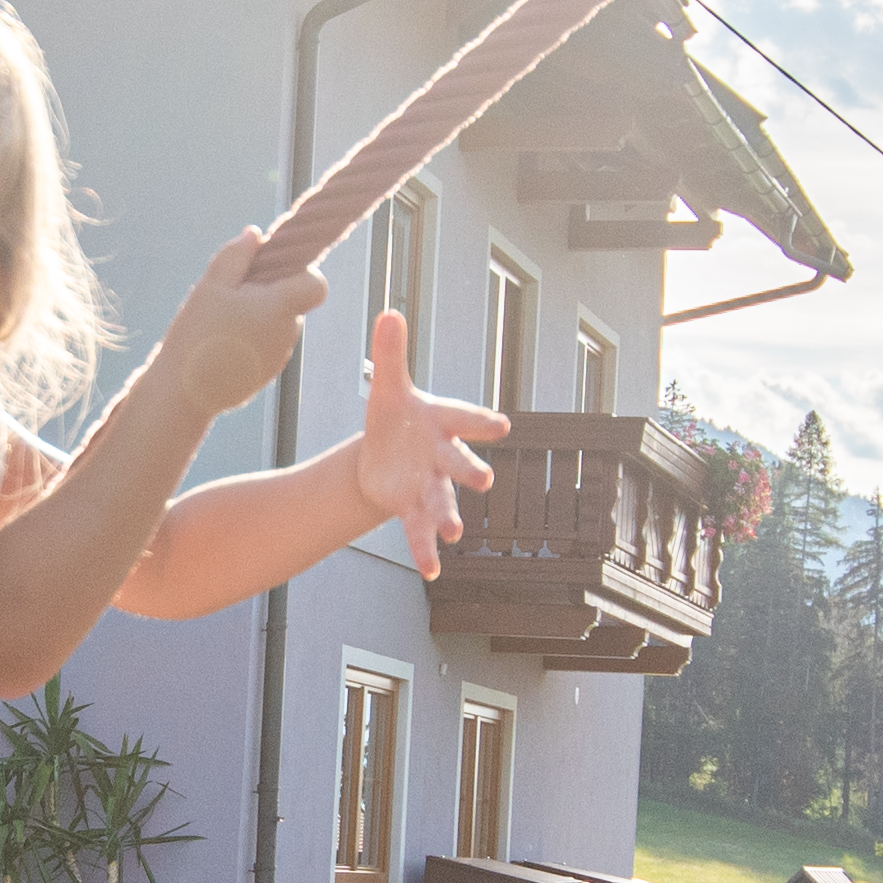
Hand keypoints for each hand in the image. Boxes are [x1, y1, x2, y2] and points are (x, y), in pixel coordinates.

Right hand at [145, 231, 324, 422]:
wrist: (185, 392)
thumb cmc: (198, 334)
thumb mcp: (212, 285)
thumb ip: (236, 255)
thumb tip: (255, 233)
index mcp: (280, 308)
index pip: (316, 285)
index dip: (302, 273)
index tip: (273, 270)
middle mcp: (288, 333)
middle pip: (292, 302)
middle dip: (269, 294)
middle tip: (232, 296)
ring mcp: (279, 356)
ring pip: (277, 324)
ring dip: (258, 317)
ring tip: (221, 323)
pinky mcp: (266, 374)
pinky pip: (266, 346)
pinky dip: (251, 340)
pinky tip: (221, 344)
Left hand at [345, 307, 509, 579]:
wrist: (382, 457)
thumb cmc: (394, 419)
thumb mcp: (387, 387)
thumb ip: (391, 354)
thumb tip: (389, 312)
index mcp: (441, 422)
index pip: (464, 418)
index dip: (480, 422)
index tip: (500, 426)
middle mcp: (443, 456)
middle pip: (460, 463)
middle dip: (470, 470)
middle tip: (484, 480)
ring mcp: (431, 485)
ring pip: (444, 501)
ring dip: (448, 516)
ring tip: (454, 533)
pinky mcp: (412, 507)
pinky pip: (420, 530)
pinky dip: (425, 549)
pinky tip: (430, 571)